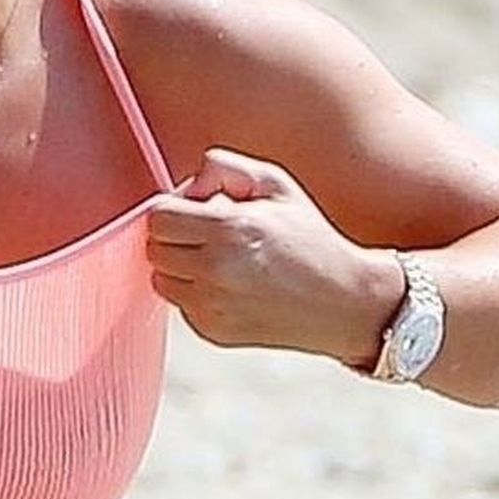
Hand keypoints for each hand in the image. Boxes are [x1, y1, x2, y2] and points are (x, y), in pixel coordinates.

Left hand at [145, 146, 400, 362]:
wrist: (343, 300)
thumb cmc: (310, 239)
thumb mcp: (276, 185)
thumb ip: (224, 167)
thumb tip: (189, 184)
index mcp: (228, 230)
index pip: (158, 218)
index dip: (173, 210)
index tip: (193, 211)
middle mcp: (215, 271)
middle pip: (154, 249)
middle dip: (175, 236)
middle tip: (209, 234)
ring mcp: (211, 306)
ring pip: (162, 279)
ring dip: (181, 266)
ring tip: (221, 260)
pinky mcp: (212, 332)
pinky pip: (181, 305)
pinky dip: (196, 293)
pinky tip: (231, 286)